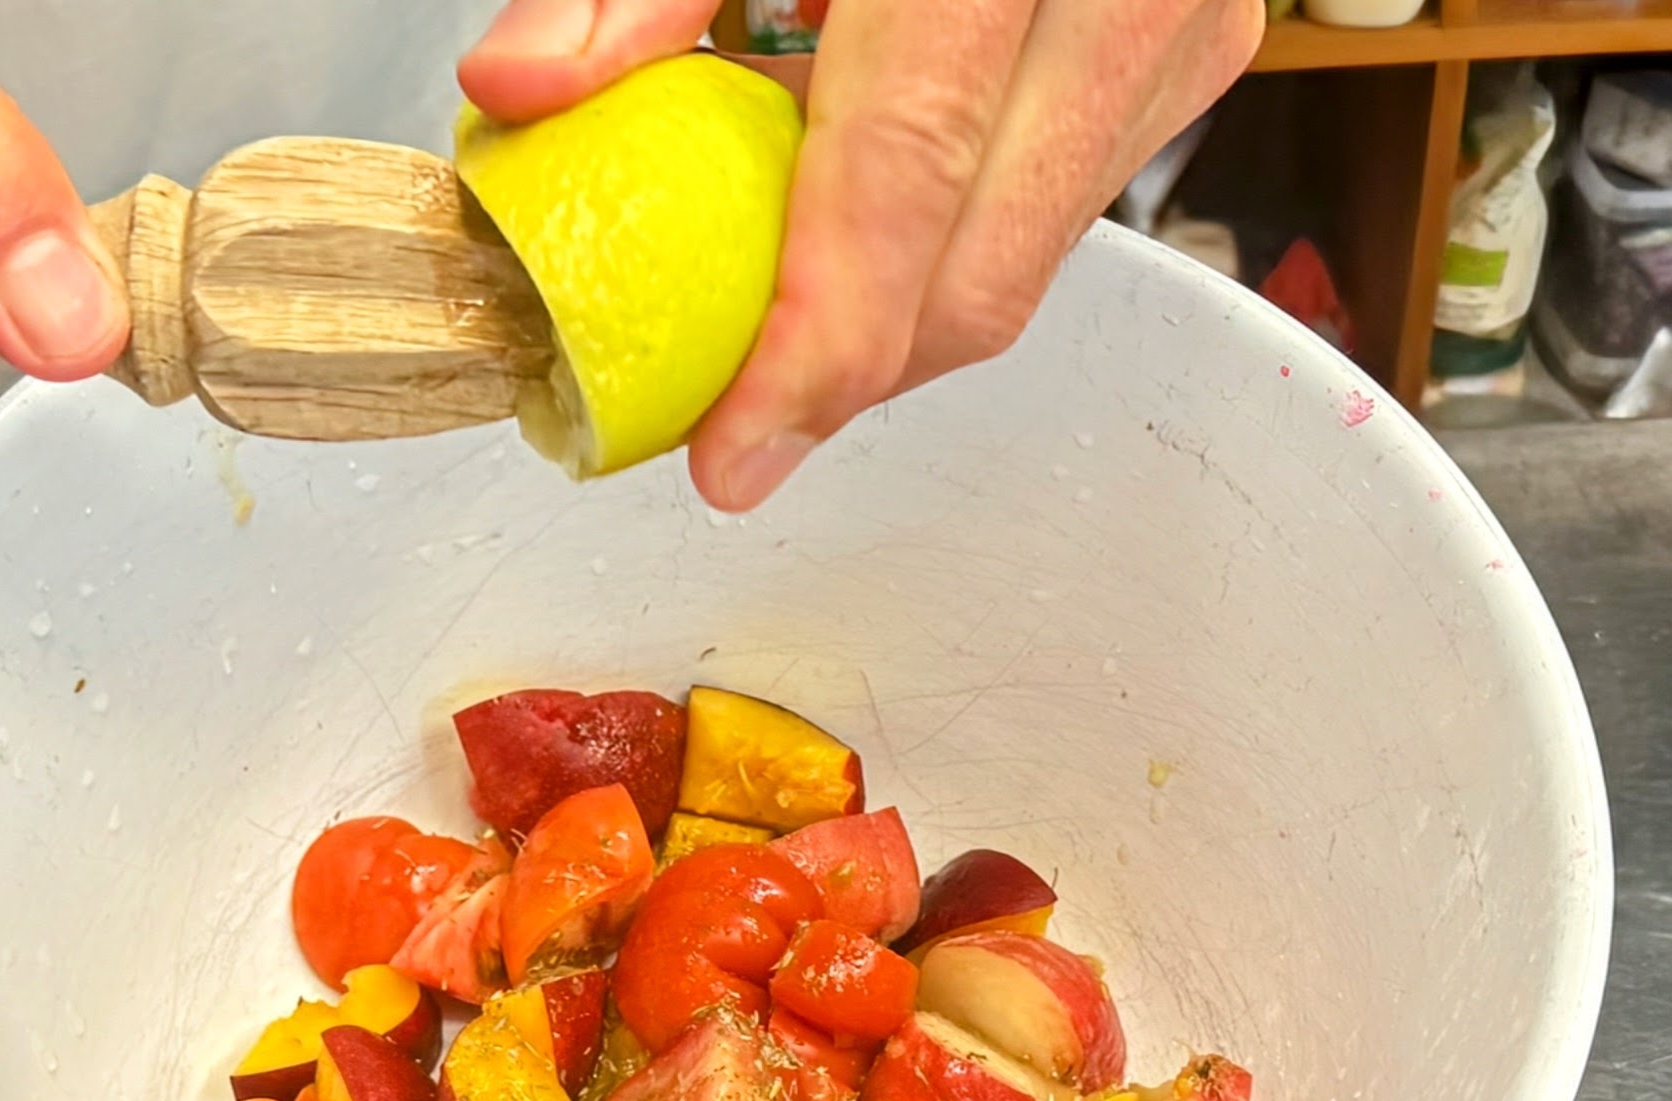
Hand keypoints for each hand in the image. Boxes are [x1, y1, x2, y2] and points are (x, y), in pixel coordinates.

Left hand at [460, 0, 1261, 511]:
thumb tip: (515, 89)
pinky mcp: (1192, 56)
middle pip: (979, 274)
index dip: (816, 344)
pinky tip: (866, 235)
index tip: (733, 451)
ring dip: (897, 327)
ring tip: (784, 316)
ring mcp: (1177, 31)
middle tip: (734, 426)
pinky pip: (1057, 216)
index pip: (901, 181)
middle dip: (848, 380)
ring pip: (1026, 269)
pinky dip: (951, 252)